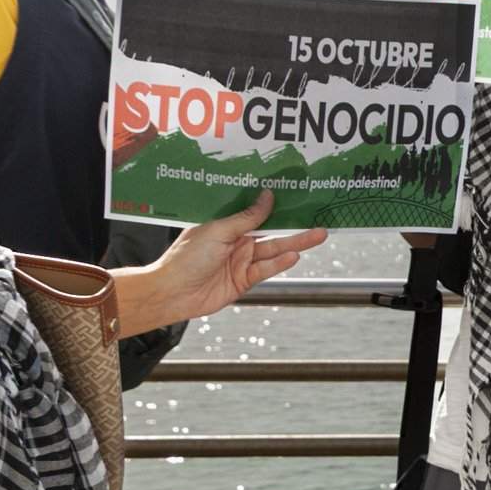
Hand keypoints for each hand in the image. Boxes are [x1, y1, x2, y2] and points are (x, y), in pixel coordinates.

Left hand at [120, 191, 328, 333]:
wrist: (171, 292)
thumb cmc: (186, 257)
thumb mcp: (218, 230)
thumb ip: (247, 217)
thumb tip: (267, 197)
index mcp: (227, 226)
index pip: (258, 213)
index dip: (277, 207)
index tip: (298, 198)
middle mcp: (236, 242)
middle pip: (272, 233)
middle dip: (295, 228)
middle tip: (318, 221)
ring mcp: (241, 262)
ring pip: (273, 251)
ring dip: (294, 244)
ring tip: (316, 236)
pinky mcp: (243, 281)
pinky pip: (265, 270)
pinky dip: (280, 264)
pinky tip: (294, 256)